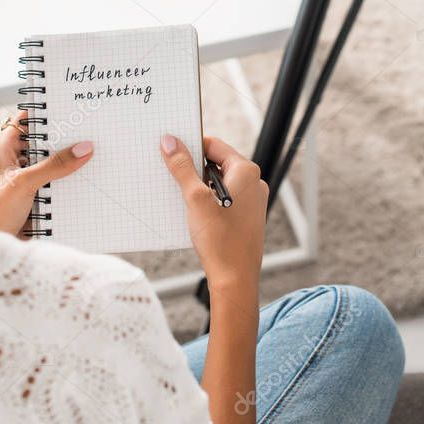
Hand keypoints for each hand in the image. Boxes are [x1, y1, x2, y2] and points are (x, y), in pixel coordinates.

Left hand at [0, 110, 93, 236]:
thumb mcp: (25, 183)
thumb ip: (55, 165)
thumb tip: (83, 148)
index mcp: (4, 149)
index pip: (25, 121)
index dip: (43, 112)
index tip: (67, 106)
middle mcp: (13, 161)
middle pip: (42, 142)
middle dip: (62, 138)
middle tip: (87, 130)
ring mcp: (23, 179)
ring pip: (49, 163)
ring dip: (66, 162)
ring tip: (92, 152)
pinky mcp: (32, 197)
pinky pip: (53, 183)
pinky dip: (66, 181)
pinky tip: (84, 178)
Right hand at [160, 134, 267, 294]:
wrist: (236, 281)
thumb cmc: (221, 241)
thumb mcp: (195, 199)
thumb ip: (182, 167)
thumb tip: (170, 142)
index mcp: (246, 171)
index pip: (215, 145)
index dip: (192, 146)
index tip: (171, 150)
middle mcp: (253, 182)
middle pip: (217, 162)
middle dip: (193, 167)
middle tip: (171, 172)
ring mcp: (252, 200)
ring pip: (219, 180)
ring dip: (199, 184)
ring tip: (180, 194)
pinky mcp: (247, 215)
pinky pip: (224, 196)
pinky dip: (208, 198)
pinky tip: (193, 210)